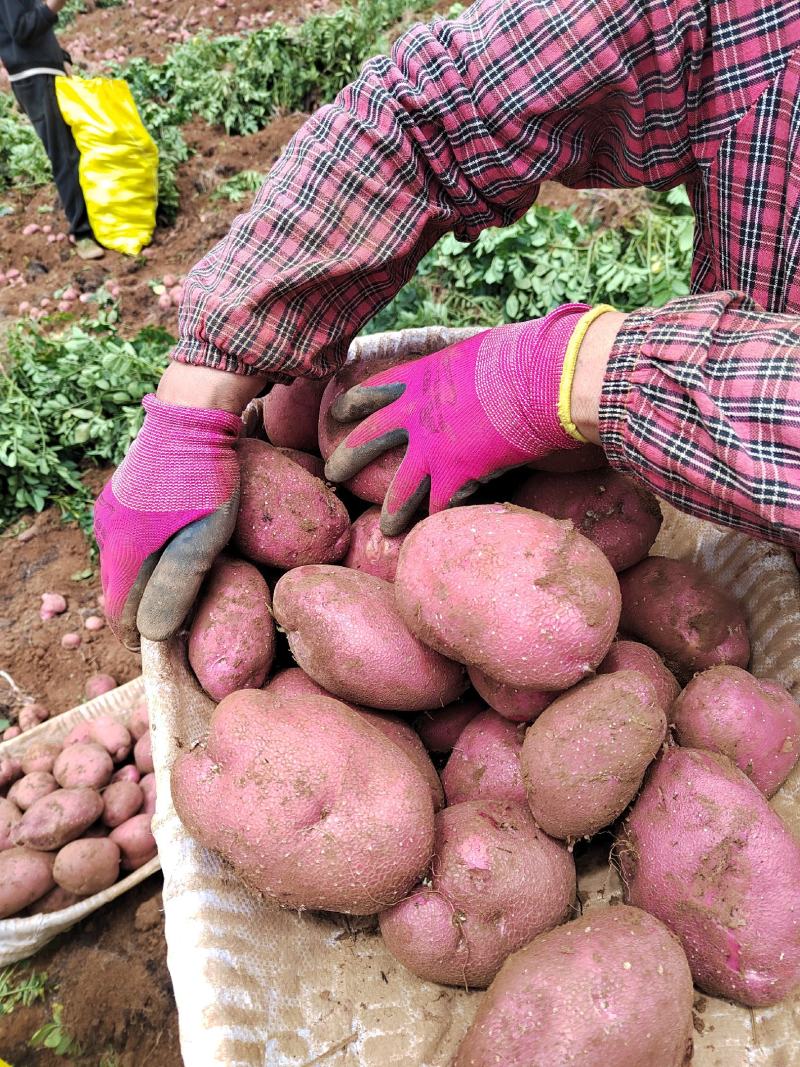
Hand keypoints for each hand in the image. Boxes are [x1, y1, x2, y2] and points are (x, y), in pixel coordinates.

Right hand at [94, 393, 241, 649]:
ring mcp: (110, 512)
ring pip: (127, 563)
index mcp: (123, 551)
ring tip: (193, 570)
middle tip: (194, 604)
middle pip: (123, 590)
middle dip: (152, 604)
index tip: (183, 633)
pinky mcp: (120, 496)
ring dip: (153, 575)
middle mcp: (106, 534)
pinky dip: (151, 550)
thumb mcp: (204, 538)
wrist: (192, 412)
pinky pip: (131, 539)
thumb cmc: (204, 478)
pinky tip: (181, 540)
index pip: (122, 616)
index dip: (150, 632)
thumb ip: (178, 587)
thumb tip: (153, 634)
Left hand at [325, 304, 612, 533]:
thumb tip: (468, 371)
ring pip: (399, 488)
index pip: (369, 391)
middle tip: (332, 475)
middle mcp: (416, 414)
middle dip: (345, 459)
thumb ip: (458, 371)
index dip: (349, 406)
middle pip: (366, 440)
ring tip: (384, 530)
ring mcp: (434, 447)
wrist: (546, 377)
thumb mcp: (475, 352)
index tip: (336, 415)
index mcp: (418, 378)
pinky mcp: (459, 474)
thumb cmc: (522, 355)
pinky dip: (439, 520)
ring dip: (390, 511)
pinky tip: (437, 534)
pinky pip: (440, 505)